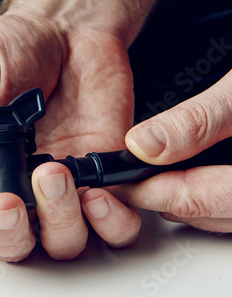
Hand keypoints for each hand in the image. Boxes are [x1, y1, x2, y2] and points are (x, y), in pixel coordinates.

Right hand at [0, 12, 140, 260]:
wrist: (68, 29)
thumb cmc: (13, 47)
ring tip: (53, 173)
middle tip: (6, 203)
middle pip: (11, 242)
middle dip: (8, 233)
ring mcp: (62, 187)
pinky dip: (111, 220)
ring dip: (58, 221)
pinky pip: (115, 224)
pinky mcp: (103, 178)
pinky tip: (96, 190)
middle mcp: (17, 184)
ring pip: (61, 242)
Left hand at [117, 69, 231, 232]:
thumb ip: (199, 120)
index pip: (195, 199)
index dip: (146, 190)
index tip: (116, 179)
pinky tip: (190, 171)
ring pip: (220, 215)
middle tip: (126, 177)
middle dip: (160, 195)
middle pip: (205, 212)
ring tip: (150, 174)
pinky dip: (207, 191)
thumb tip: (146, 144)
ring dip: (183, 196)